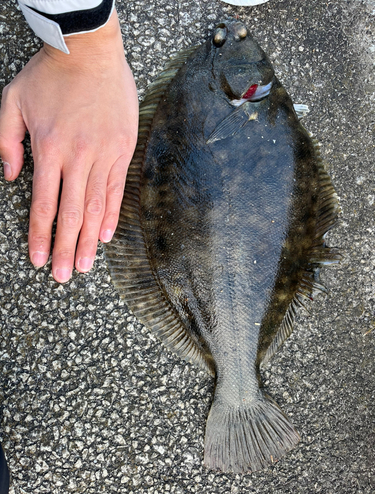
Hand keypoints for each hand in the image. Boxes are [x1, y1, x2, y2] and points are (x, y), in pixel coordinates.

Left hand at [0, 11, 137, 282]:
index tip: (39, 260)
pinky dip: (111, 214)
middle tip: (64, 277)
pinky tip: (106, 235)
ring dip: (89, 240)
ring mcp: (103, 155)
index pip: (43, 205)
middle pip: (71, 214)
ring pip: (96, 206)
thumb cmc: (50, 75)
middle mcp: (77, 158)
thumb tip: (9, 178)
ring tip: (86, 265)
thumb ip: (6, 142)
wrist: (89, 51)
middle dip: (66, 249)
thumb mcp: (13, 101)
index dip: (40, 236)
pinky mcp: (122, 150)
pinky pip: (116, 188)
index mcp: (48, 149)